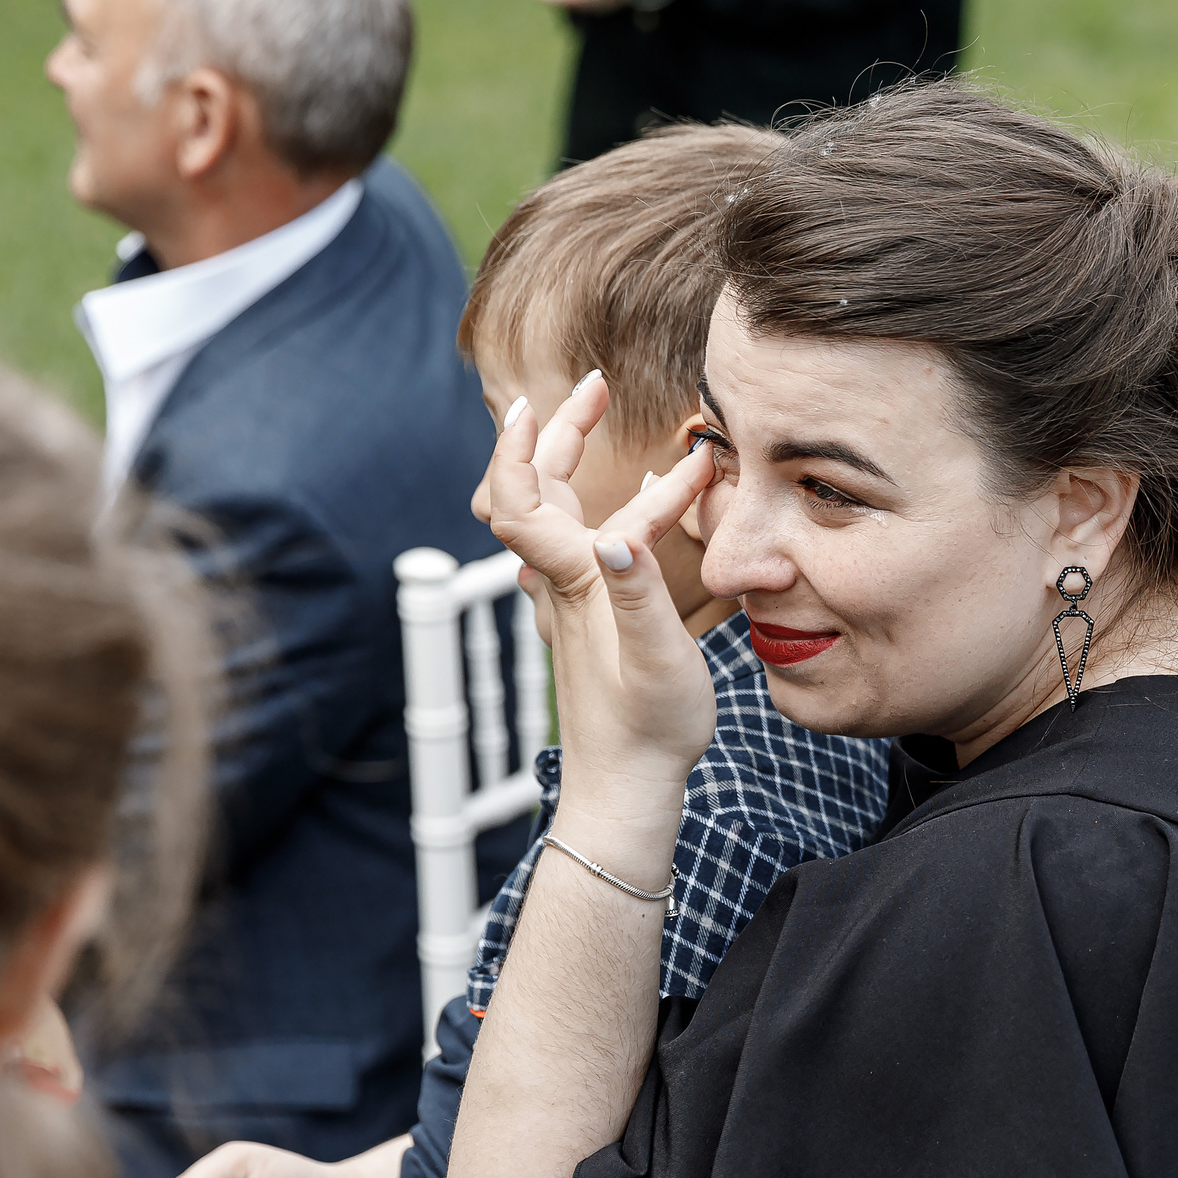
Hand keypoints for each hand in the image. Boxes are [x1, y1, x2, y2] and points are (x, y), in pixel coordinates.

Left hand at [487, 373, 717, 801]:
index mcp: (574, 581)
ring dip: (586, 467)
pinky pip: (588, 547)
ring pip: (564, 518)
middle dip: (561, 433)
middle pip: (540, 493)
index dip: (520, 446)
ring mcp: (573, 604)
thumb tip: (619, 536)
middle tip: (597, 386)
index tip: (536, 399)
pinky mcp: (591, 621)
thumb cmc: (646, 729)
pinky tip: (644, 515)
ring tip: (626, 431)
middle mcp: (563, 585)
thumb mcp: (656, 658)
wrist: (627, 790)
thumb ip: (638, 594)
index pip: (520, 499)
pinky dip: (610, 510)